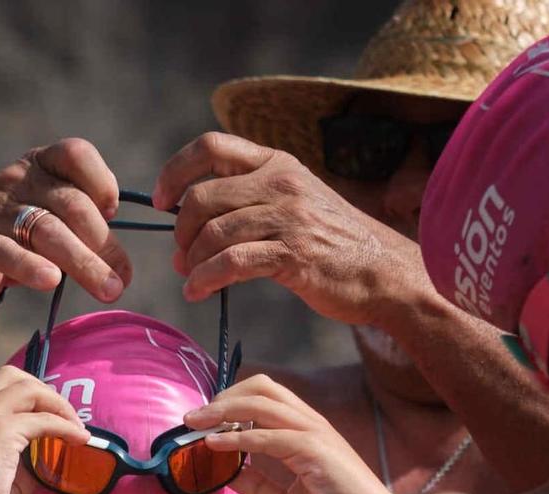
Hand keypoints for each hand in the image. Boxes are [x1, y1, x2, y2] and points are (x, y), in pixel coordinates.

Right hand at [0, 139, 130, 307]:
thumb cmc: (18, 238)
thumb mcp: (52, 220)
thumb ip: (85, 228)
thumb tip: (123, 266)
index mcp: (42, 164)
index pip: (75, 154)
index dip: (101, 182)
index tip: (113, 213)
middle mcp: (19, 180)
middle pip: (71, 204)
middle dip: (103, 243)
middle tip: (121, 279)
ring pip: (45, 231)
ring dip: (82, 262)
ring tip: (109, 289)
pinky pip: (4, 251)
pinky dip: (29, 266)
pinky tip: (50, 280)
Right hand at [0, 366, 88, 493]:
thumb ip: (16, 463)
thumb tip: (44, 459)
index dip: (27, 395)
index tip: (48, 416)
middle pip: (11, 376)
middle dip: (44, 392)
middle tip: (66, 418)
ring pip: (28, 388)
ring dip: (58, 405)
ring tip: (76, 428)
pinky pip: (43, 419)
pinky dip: (65, 426)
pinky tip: (80, 440)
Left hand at [155, 133, 429, 321]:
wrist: (388, 276)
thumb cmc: (338, 247)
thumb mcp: (299, 203)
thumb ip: (255, 200)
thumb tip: (197, 219)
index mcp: (279, 162)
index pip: (211, 146)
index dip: (176, 170)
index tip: (161, 199)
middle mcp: (281, 182)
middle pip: (203, 196)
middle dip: (181, 229)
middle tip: (180, 256)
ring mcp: (289, 217)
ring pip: (214, 232)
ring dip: (191, 260)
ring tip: (189, 279)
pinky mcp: (293, 254)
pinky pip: (232, 263)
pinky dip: (205, 279)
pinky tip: (198, 292)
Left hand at [185, 375, 395, 493]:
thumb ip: (257, 485)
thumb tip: (225, 475)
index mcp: (307, 431)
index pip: (266, 397)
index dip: (232, 401)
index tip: (204, 421)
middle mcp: (310, 423)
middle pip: (261, 387)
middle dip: (223, 397)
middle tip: (193, 417)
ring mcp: (313, 433)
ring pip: (260, 403)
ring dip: (221, 411)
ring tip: (194, 424)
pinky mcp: (313, 449)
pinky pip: (265, 435)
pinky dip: (235, 437)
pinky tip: (213, 445)